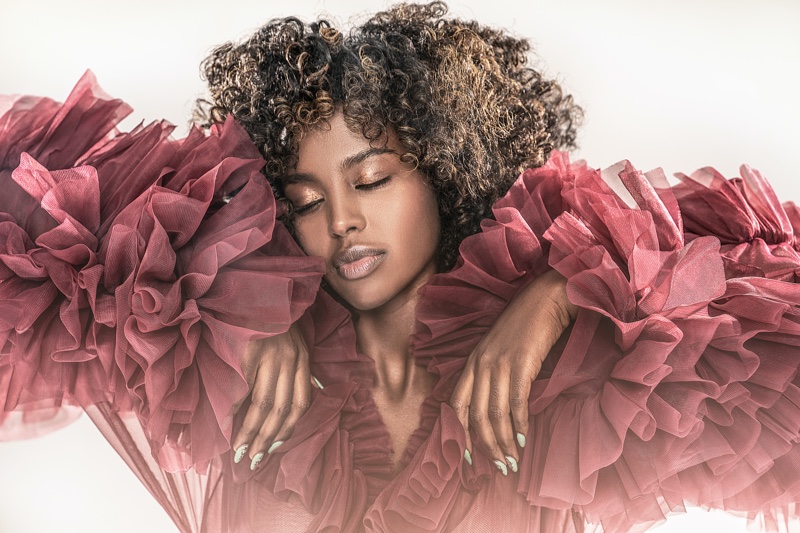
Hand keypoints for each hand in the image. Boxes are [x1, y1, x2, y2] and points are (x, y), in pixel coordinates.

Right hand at [232, 322, 317, 469]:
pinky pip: (242, 389)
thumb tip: (311, 392)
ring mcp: (271, 357)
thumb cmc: (273, 319)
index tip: (273, 448)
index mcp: (303, 359)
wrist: (255, 291)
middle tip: (252, 459)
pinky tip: (226, 424)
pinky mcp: (249, 354)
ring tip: (239, 449)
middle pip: (282, 409)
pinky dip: (234, 410)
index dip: (289, 429)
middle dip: (267, 439)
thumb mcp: (296, 340)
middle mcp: (291, 360)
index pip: (302, 403)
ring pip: (263, 404)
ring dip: (250, 431)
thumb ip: (301, 367)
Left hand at [449, 269, 576, 474]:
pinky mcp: (521, 364)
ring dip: (504, 442)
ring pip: (495, 414)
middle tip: (499, 467)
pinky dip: (519, 425)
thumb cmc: (525, 326)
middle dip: (486, 446)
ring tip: (512, 461)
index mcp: (472, 362)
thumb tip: (495, 411)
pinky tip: (524, 438)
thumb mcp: (498, 350)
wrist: (546, 300)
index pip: (457, 405)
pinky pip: (516, 403)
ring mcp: (500, 364)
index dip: (460, 434)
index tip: (467, 458)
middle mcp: (481, 364)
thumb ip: (491, 374)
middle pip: (476, 416)